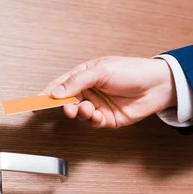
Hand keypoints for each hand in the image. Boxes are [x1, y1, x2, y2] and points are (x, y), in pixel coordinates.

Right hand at [41, 57, 176, 127]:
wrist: (157, 85)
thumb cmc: (132, 71)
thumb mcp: (102, 70)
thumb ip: (77, 82)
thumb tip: (57, 92)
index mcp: (85, 75)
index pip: (60, 85)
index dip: (47, 93)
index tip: (35, 102)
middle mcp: (89, 90)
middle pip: (67, 101)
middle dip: (65, 106)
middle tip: (67, 108)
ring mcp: (97, 105)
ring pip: (78, 113)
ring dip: (80, 113)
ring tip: (87, 108)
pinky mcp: (107, 118)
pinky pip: (92, 122)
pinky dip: (91, 120)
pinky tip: (96, 115)